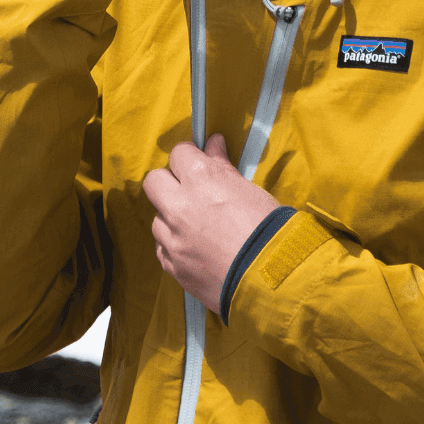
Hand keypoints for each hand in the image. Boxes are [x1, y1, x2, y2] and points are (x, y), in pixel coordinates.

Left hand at [142, 134, 280, 314]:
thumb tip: (213, 143)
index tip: (198, 164)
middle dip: (168, 182)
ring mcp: (172, 238)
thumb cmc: (268, 230)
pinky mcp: (171, 265)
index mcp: (200, 179)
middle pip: (153, 181)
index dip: (189, 157)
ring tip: (198, 228)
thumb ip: (223, 167)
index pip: (179, 152)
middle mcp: (179, 206)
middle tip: (189, 192)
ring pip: (157, 218)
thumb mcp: (249, 190)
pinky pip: (163, 248)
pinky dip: (175, 245)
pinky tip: (197, 250)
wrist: (270, 280)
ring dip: (172, 218)